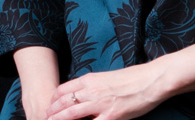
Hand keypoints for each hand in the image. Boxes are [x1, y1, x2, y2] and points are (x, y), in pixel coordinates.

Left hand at [46, 62, 164, 119]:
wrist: (150, 80)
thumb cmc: (131, 79)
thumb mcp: (106, 78)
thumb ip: (93, 86)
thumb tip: (83, 93)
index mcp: (89, 79)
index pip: (64, 89)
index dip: (54, 99)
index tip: (49, 106)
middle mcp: (91, 90)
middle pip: (64, 102)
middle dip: (52, 112)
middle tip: (45, 117)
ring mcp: (101, 104)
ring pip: (72, 113)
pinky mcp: (112, 115)